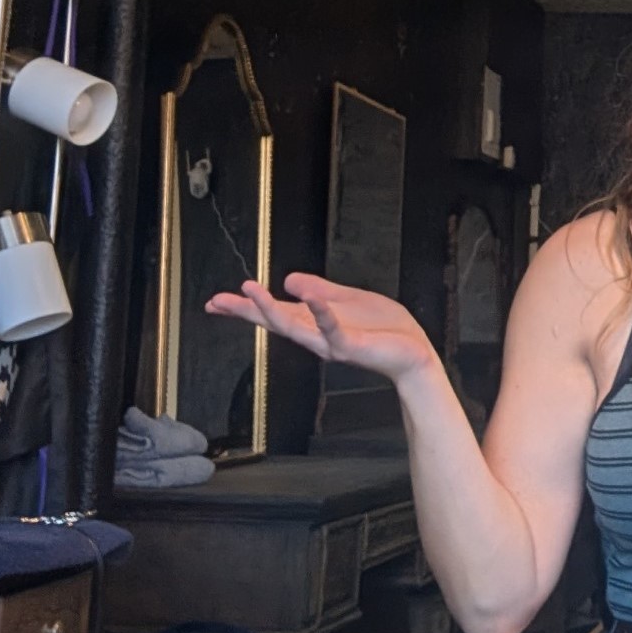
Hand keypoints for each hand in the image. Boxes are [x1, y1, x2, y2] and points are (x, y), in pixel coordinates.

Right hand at [207, 273, 438, 383]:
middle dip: (246, 311)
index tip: (217, 301)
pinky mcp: (350, 345)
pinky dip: (321, 313)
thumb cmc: (384, 330)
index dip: (246, 306)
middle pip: (274, 321)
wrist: (413, 352)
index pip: (274, 313)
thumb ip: (318, 290)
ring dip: (271, 309)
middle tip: (218, 301)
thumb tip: (287, 280)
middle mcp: (316, 335)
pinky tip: (309, 298)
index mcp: (314, 323)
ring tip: (250, 291)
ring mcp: (331, 342)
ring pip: (295, 327)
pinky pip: (332, 328)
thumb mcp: (346, 299)